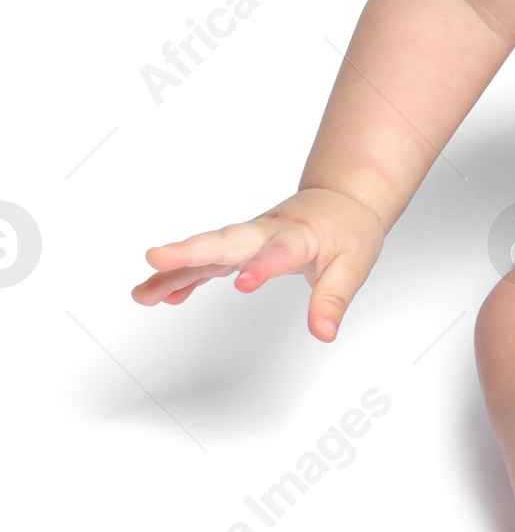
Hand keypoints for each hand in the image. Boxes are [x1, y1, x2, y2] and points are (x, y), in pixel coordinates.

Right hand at [131, 187, 384, 342]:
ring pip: (208, 252)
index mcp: (299, 236)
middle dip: (191, 251)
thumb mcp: (354, 265)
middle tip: (156, 259)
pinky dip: (184, 278)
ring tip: (142, 293)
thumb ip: (333, 299)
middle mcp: (267, 233)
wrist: (342, 198)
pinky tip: (160, 296)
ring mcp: (249, 239)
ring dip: (174, 271)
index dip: (262, 267)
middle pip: (227, 241)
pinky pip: (208, 262)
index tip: (243, 284)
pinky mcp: (240, 247)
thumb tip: (324, 333)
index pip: (279, 252)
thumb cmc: (348, 229)